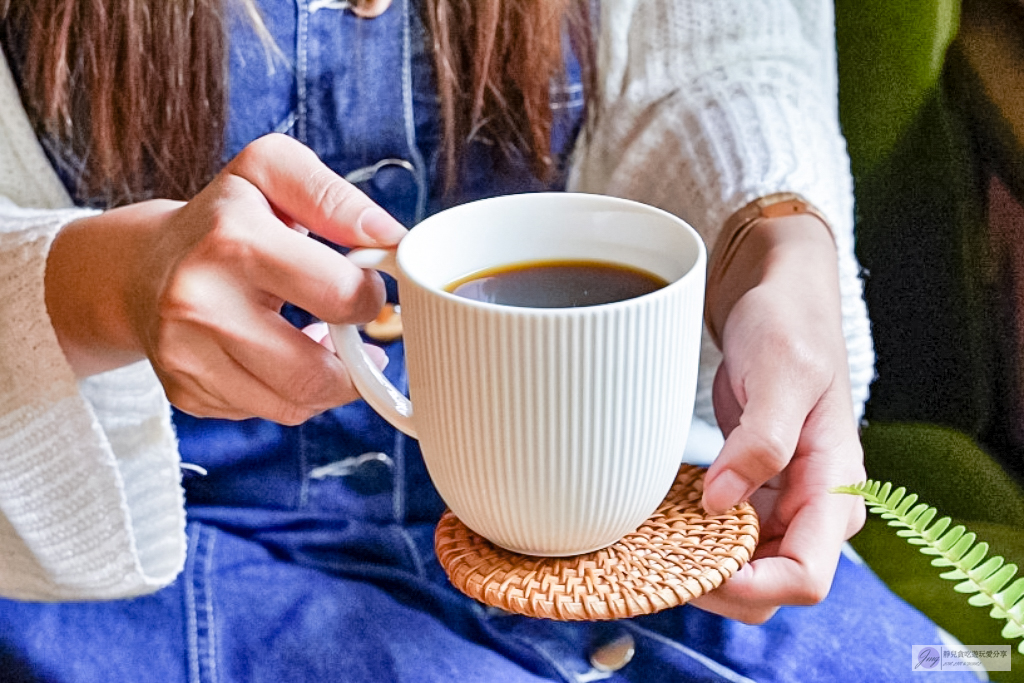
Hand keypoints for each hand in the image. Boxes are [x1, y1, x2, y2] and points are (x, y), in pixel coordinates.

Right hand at [45, 133, 406, 423]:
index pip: (340, 295)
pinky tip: (284, 358)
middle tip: (354, 332)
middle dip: (354, 359)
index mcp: (232, 240)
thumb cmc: (222, 218)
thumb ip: (334, 196)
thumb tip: (390, 236)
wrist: (139, 268)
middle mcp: (200, 304)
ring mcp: (187, 356)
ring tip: (325, 344)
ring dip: (328, 382)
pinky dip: (291, 393)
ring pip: (297, 404)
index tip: (363, 287)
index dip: (369, 296)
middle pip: (318, 374)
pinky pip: (268, 413)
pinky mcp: (186, 393)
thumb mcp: (270, 172)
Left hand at [692, 214, 865, 623]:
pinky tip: (657, 524)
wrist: (781, 298)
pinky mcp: (755, 490)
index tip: (694, 571)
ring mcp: (784, 501)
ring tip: (645, 547)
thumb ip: (762, 441)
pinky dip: (693, 540)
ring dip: (699, 567)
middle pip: (771, 587)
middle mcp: (814, 506)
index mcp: (834, 486)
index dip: (752, 588)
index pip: (806, 576)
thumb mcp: (783, 373)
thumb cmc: (792, 325)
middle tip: (653, 563)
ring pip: (744, 568)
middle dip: (716, 587)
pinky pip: (726, 536)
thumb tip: (721, 503)